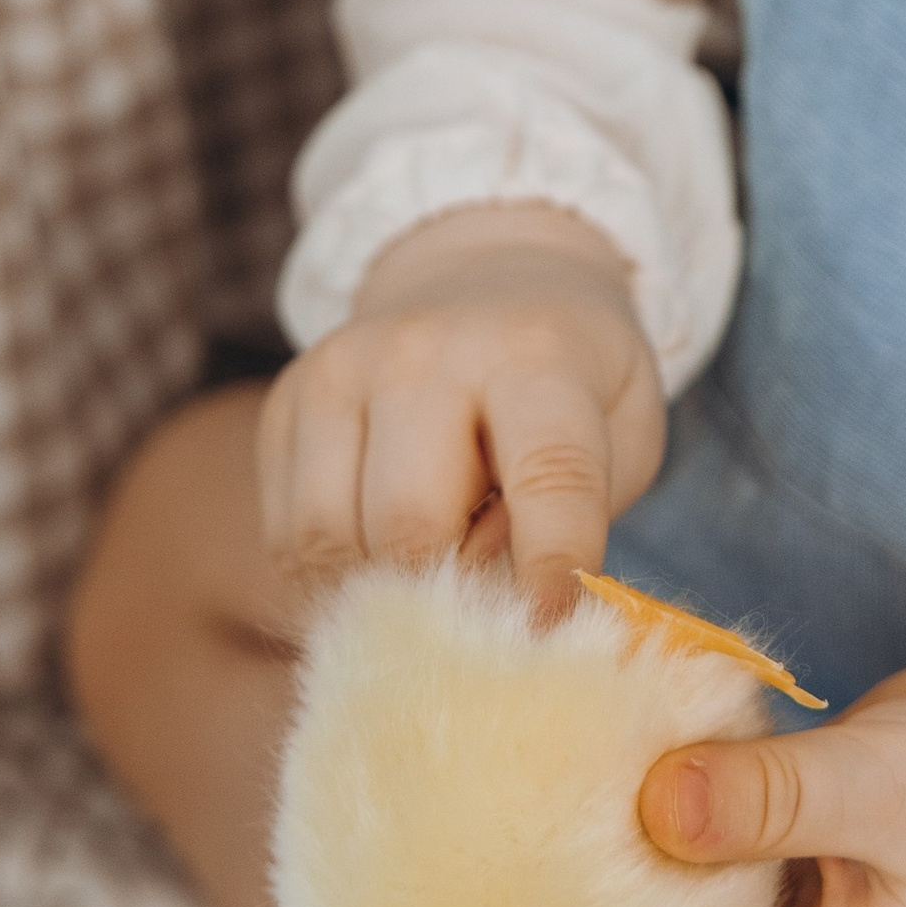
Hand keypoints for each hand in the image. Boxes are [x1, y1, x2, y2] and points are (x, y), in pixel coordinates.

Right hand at [255, 203, 665, 610]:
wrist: (483, 272)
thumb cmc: (571, 377)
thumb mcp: (619, 429)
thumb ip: (580, 513)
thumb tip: (499, 601)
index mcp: (535, 354)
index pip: (548, 473)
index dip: (552, 567)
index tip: (551, 634)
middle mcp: (423, 350)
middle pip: (410, 522)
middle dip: (446, 588)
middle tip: (480, 593)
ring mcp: (340, 370)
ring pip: (329, 537)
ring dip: (380, 585)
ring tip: (429, 565)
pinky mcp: (286, 402)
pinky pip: (287, 535)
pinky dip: (332, 571)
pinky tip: (380, 546)